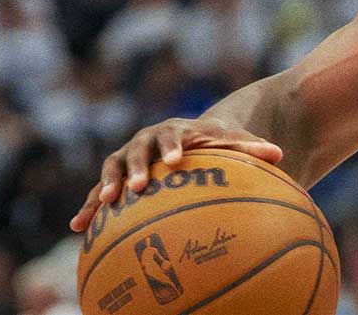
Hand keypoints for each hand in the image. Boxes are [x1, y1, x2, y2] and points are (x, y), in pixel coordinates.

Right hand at [69, 117, 281, 231]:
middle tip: (136, 187)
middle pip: (136, 150)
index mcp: (174, 130)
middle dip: (135, 167)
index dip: (172, 146)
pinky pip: (99, 191)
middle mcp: (146, 141)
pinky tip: (78, 229)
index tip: (176, 160)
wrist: (187, 140)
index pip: (172, 134)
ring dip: (106, 185)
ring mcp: (128, 158)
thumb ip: (252, 148)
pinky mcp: (116, 177)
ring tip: (104, 204)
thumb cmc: (214, 144)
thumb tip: (279, 154)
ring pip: (112, 168)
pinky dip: (89, 207)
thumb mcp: (233, 143)